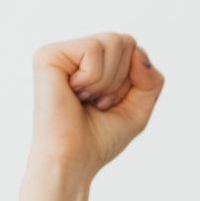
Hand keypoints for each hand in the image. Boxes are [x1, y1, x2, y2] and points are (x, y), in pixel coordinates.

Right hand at [30, 32, 165, 178]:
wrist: (72, 160)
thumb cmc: (99, 138)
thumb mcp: (138, 107)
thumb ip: (151, 78)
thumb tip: (138, 50)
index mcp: (92, 63)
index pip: (133, 49)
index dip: (133, 80)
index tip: (109, 103)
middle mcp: (75, 54)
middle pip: (125, 40)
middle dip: (122, 79)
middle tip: (97, 103)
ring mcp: (61, 52)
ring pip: (113, 41)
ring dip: (108, 81)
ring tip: (86, 99)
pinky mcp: (48, 55)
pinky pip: (93, 49)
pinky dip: (93, 78)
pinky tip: (74, 93)